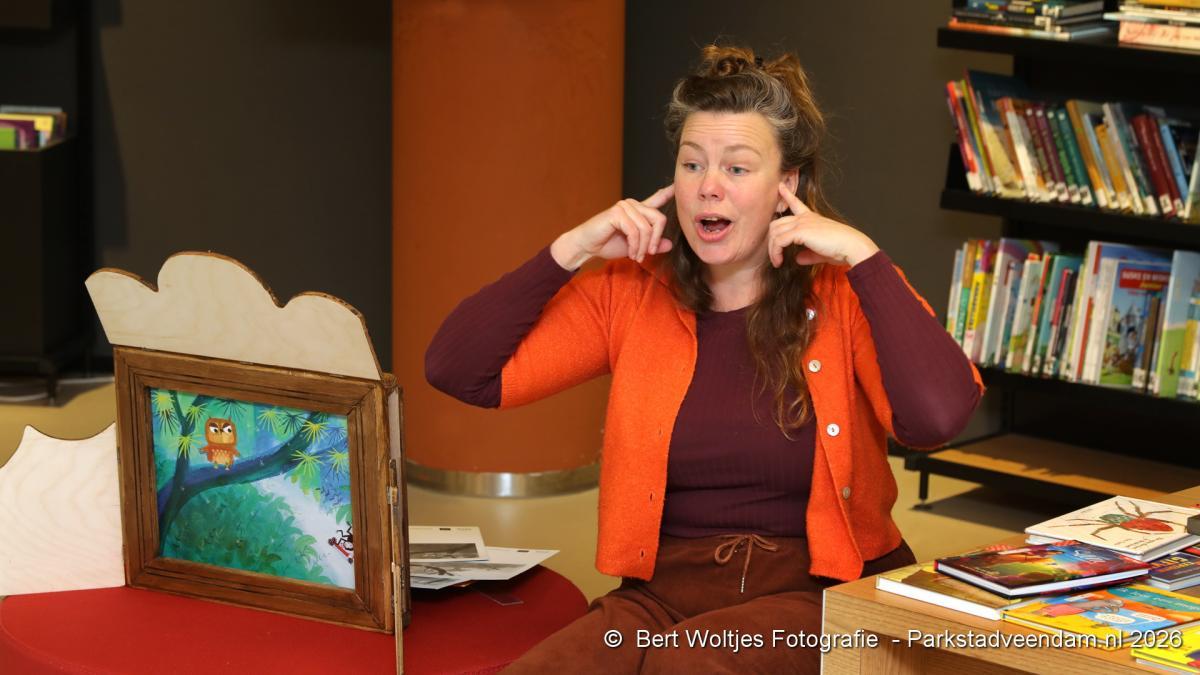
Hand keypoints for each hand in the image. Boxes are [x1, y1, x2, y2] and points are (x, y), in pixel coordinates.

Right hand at [551, 185, 674, 269]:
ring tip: (637, 257)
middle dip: (655, 240)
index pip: (656, 199)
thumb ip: (652, 245)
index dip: (668, 193)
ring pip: (647, 228)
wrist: (586, 246)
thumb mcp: (636, 247)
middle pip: (659, 219)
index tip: (676, 186)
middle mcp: (632, 205)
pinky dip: (635, 246)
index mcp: (638, 210)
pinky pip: (635, 231)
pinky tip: (632, 253)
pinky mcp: (617, 213)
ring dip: (643, 247)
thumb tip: (669, 244)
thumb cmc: (607, 244)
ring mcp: (624, 207)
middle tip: (648, 254)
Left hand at [768, 184, 878, 267]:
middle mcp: (805, 218)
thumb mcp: (820, 251)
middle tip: (774, 256)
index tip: (780, 186)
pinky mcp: (800, 231)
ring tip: (777, 262)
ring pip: (775, 233)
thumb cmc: (840, 249)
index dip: (787, 194)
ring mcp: (802, 223)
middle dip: (771, 240)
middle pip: (777, 223)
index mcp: (811, 218)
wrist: (851, 246)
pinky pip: (779, 241)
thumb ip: (808, 254)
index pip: (796, 203)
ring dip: (772, 249)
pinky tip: (779, 261)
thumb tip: (798, 259)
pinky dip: (776, 252)